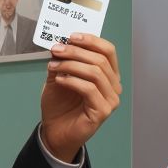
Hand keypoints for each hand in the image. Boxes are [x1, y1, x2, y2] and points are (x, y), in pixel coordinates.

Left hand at [39, 34, 121, 162]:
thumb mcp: (59, 76)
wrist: (54, 131)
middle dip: (76, 51)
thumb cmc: (60, 105)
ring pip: (96, 72)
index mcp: (108, 75)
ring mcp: (110, 100)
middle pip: (100, 60)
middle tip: (56, 49)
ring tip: (53, 66)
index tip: (71, 36)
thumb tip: (61, 43)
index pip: (108, 51)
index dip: (91, 40)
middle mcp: (113, 86)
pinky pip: (89, 89)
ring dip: (71, 65)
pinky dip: (72, 80)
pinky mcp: (103, 111)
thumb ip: (63, 61)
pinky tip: (59, 80)